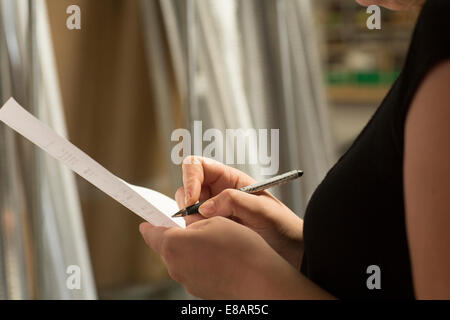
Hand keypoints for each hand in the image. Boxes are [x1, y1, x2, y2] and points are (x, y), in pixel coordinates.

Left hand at [139, 216, 304, 298]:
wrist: (261, 280)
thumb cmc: (240, 249)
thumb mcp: (215, 221)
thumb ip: (193, 222)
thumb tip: (186, 227)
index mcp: (174, 244)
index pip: (150, 233)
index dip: (150, 223)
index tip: (147, 221)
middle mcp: (175, 266)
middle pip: (167, 246)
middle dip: (178, 235)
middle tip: (199, 226)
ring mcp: (187, 281)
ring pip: (182, 258)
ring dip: (192, 249)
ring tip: (217, 243)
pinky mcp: (198, 290)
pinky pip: (194, 271)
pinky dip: (202, 263)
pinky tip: (221, 258)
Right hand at [175, 156, 303, 268]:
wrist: (291, 254)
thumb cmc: (283, 226)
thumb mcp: (262, 209)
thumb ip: (233, 201)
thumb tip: (204, 207)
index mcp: (229, 179)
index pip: (197, 166)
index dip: (189, 179)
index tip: (193, 200)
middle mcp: (217, 194)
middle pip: (186, 188)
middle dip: (187, 204)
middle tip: (198, 222)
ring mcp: (213, 214)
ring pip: (187, 212)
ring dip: (192, 222)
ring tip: (214, 233)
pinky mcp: (211, 233)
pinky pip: (193, 230)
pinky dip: (195, 235)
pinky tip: (212, 243)